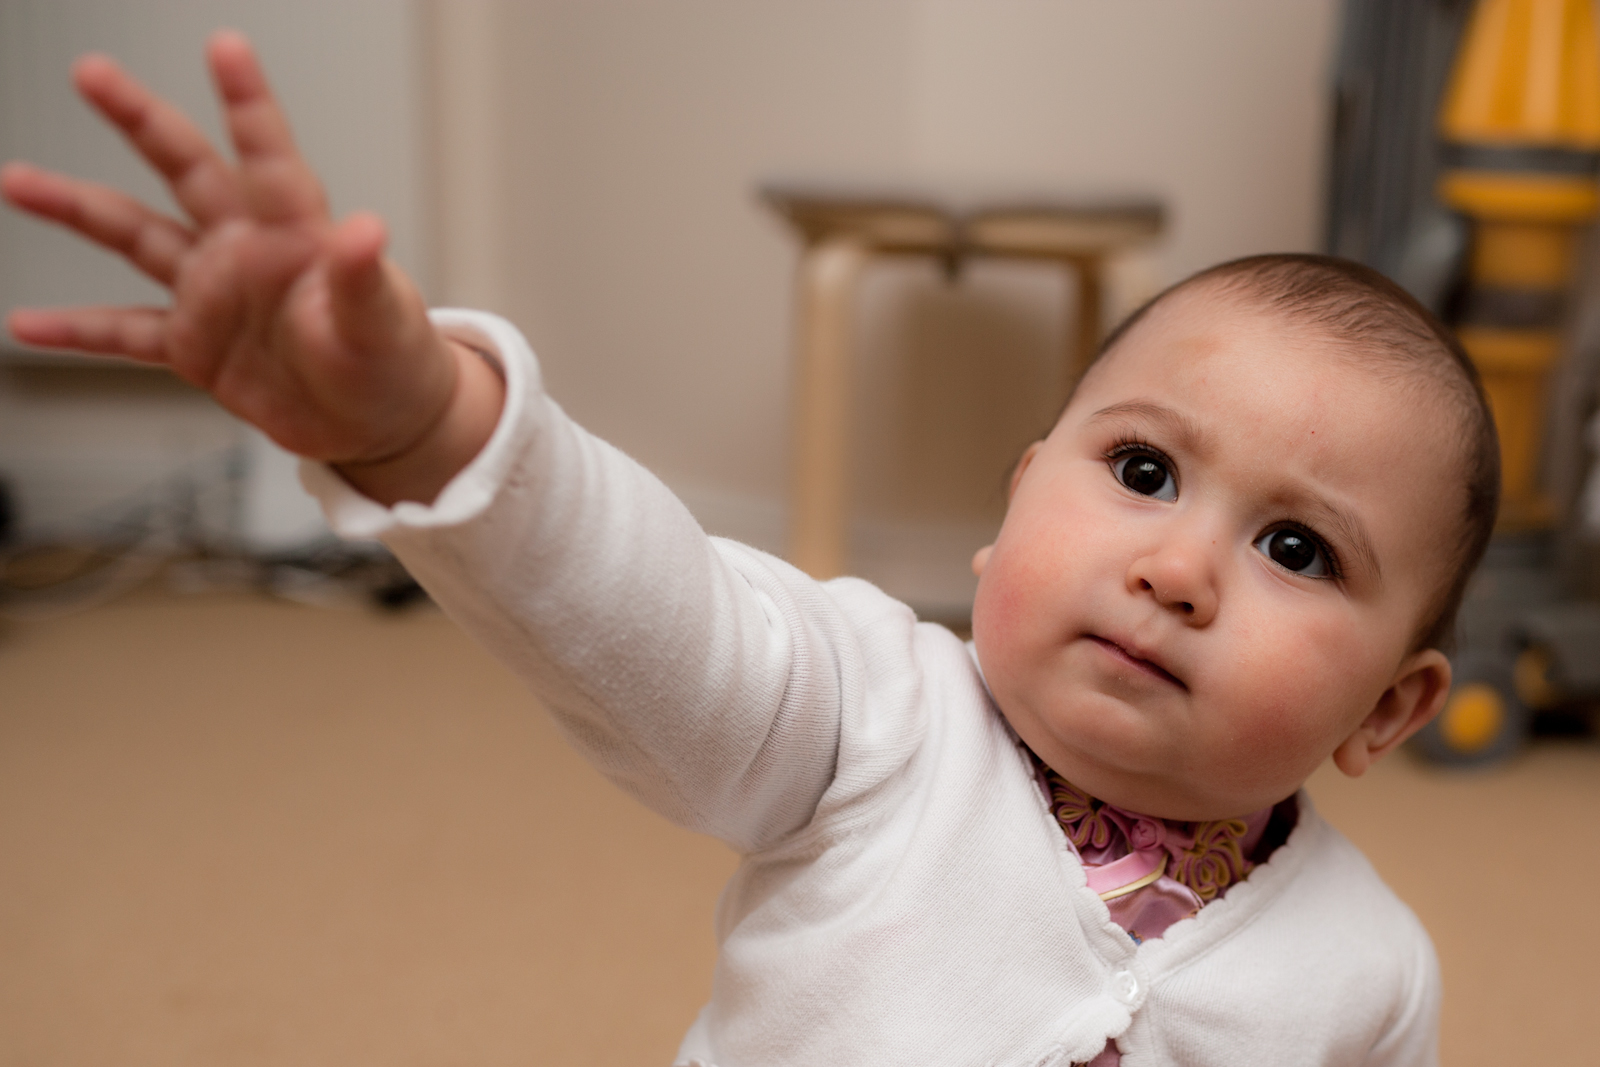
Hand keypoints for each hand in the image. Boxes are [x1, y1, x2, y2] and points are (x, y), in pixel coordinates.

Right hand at [1, 31, 503, 504]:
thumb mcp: (383, 323)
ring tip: (18, 180)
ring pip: (136, 237)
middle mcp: (246, 250)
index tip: (225, 47)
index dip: (249, 102)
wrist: (379, 421)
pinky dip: (78, 332)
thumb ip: (366, 277)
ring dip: (77, 209)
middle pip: (185, 168)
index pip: (270, 156)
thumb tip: (366, 230)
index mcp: (298, 234)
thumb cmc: (394, 363)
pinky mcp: (196, 345)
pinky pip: (126, 332)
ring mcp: (215, 294)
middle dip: (139, 118)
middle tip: (92, 72)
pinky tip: (30, 324)